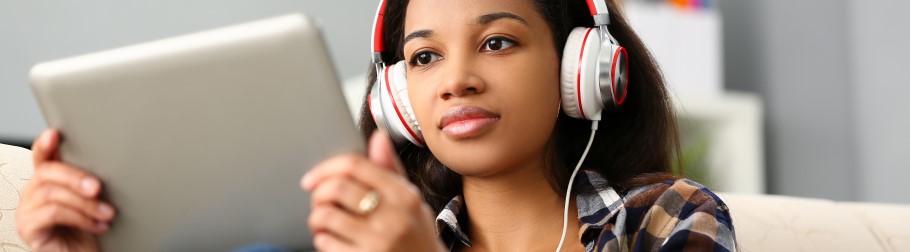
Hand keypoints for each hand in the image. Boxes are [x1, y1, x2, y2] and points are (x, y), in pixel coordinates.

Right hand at [16, 130, 115, 251]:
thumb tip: (113, 160)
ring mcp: (27, 210)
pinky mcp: (28, 228)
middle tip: (98, 188)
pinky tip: (98, 225)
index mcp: (49, 180)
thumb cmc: (91, 228)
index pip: (42, 155)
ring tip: (108, 213)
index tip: (55, 133)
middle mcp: (34, 192)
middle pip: (47, 171)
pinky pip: (52, 213)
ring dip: (85, 203)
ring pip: (52, 193)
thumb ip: (92, 180)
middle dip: (76, 177)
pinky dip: (80, 218)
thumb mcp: (95, 200)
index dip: (45, 144)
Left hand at [302, 131, 445, 251]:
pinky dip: (321, 239)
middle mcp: (394, 217)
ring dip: (316, 218)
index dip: (327, 167)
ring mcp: (379, 242)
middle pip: (337, 188)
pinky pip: (326, 242)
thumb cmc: (416, 235)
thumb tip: (378, 137)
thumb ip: (391, 170)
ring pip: (326, 216)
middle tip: (318, 201)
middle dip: (318, 193)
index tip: (313, 177)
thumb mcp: (411, 201)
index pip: (356, 165)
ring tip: (323, 222)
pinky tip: (331, 240)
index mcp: (404, 195)